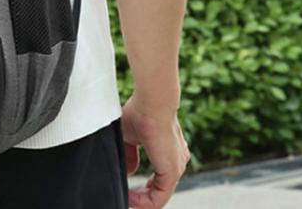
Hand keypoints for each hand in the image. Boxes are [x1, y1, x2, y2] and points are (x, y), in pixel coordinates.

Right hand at [120, 93, 189, 207]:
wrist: (152, 102)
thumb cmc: (140, 111)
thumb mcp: (130, 136)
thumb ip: (129, 155)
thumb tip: (128, 172)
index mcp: (169, 152)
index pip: (159, 178)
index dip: (142, 188)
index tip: (126, 186)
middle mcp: (176, 162)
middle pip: (159, 190)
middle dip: (141, 198)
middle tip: (125, 197)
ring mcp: (176, 168)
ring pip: (159, 197)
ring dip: (140, 201)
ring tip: (125, 197)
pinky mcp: (172, 173)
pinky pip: (158, 199)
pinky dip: (143, 202)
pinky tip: (129, 196)